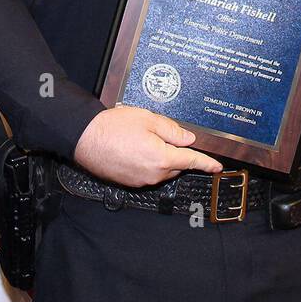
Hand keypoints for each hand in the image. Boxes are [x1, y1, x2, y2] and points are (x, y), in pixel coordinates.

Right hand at [74, 106, 222, 186]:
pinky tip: (135, 149)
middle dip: (176, 152)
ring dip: (160, 157)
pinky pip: (148, 173)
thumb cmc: (112, 127)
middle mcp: (154, 174)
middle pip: (176, 165)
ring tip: (142, 139)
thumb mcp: (147, 119)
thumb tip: (187, 138)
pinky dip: (147, 163)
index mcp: (162, 158)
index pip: (191, 160)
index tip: (217, 167)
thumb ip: (172, 130)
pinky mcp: (130, 182)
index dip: (206, 163)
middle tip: (161, 135)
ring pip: (162, 170)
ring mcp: (141, 180)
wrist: (84, 138)